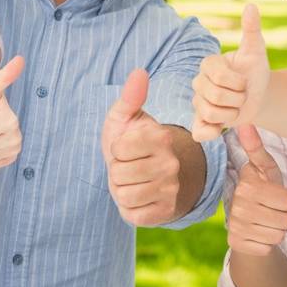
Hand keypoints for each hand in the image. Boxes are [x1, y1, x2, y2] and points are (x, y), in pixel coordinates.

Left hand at [100, 69, 181, 225]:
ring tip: (133, 181)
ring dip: (121, 190)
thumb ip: (130, 96)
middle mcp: (170, 162)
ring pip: (124, 195)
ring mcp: (170, 188)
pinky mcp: (166, 211)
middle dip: (117, 172)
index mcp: (160, 137)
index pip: (118, 149)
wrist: (154, 175)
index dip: (116, 150)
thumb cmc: (134, 143)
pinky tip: (139, 197)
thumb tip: (139, 72)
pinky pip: (132, 214)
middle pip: (119, 174)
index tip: (126, 148)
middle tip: (129, 167)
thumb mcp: (127, 118)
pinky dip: (129, 208)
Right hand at [191, 4, 270, 141]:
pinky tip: (222, 128)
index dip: (236, 82)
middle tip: (243, 95)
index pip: (217, 75)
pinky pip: (199, 132)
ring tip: (237, 107)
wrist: (259, 95)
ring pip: (209, 113)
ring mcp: (198, 103)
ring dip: (232, 114)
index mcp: (208, 64)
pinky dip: (211, 132)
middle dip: (237, 99)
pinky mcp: (201, 123)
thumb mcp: (256, 50)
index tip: (244, 80)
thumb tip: (251, 6)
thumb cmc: (255, 70)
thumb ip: (251, 29)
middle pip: (213, 96)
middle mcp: (198, 82)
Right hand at [225, 126, 286, 256]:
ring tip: (267, 222)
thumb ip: (257, 149)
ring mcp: (235, 226)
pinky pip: (268, 247)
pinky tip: (259, 234)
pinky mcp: (235, 243)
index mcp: (247, 185)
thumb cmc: (262, 192)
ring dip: (277, 230)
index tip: (275, 196)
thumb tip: (245, 123)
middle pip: (285, 220)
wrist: (246, 223)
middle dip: (284, 217)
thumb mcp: (265, 170)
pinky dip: (267, 243)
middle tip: (273, 211)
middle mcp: (238, 206)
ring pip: (278, 234)